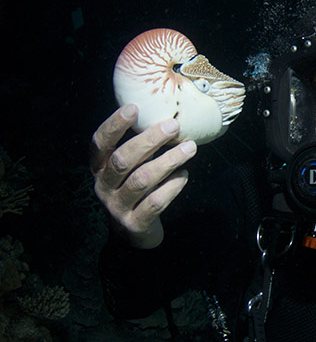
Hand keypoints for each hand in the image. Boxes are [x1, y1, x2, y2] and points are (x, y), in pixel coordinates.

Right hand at [90, 104, 196, 248]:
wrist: (133, 233)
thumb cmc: (136, 189)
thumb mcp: (132, 168)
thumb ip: (141, 148)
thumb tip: (167, 117)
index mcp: (100, 168)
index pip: (100, 143)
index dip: (114, 125)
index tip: (134, 108)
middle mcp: (103, 186)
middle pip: (123, 159)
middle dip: (149, 140)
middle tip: (173, 126)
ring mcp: (117, 207)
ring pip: (142, 180)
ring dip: (168, 161)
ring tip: (190, 148)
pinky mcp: (135, 223)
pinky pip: (155, 202)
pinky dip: (172, 186)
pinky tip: (184, 174)